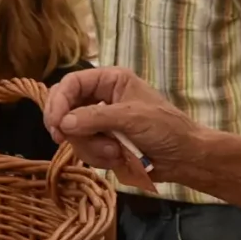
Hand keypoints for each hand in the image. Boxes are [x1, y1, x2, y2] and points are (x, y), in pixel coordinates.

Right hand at [44, 67, 202, 193]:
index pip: (71, 84)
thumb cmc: (166, 129)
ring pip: (74, 134)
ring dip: (92, 148)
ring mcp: (101, 122)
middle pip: (66, 110)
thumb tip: (63, 123)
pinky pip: (85, 150)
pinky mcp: (103, 143)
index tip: (55, 126)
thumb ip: (96, 118)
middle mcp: (101, 98)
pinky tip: (118, 159)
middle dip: (75, 131)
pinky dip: (99, 158)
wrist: (185, 158)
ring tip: (116, 152)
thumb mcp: (132, 118)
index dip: (58, 103)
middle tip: (70, 142)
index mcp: (110, 80)